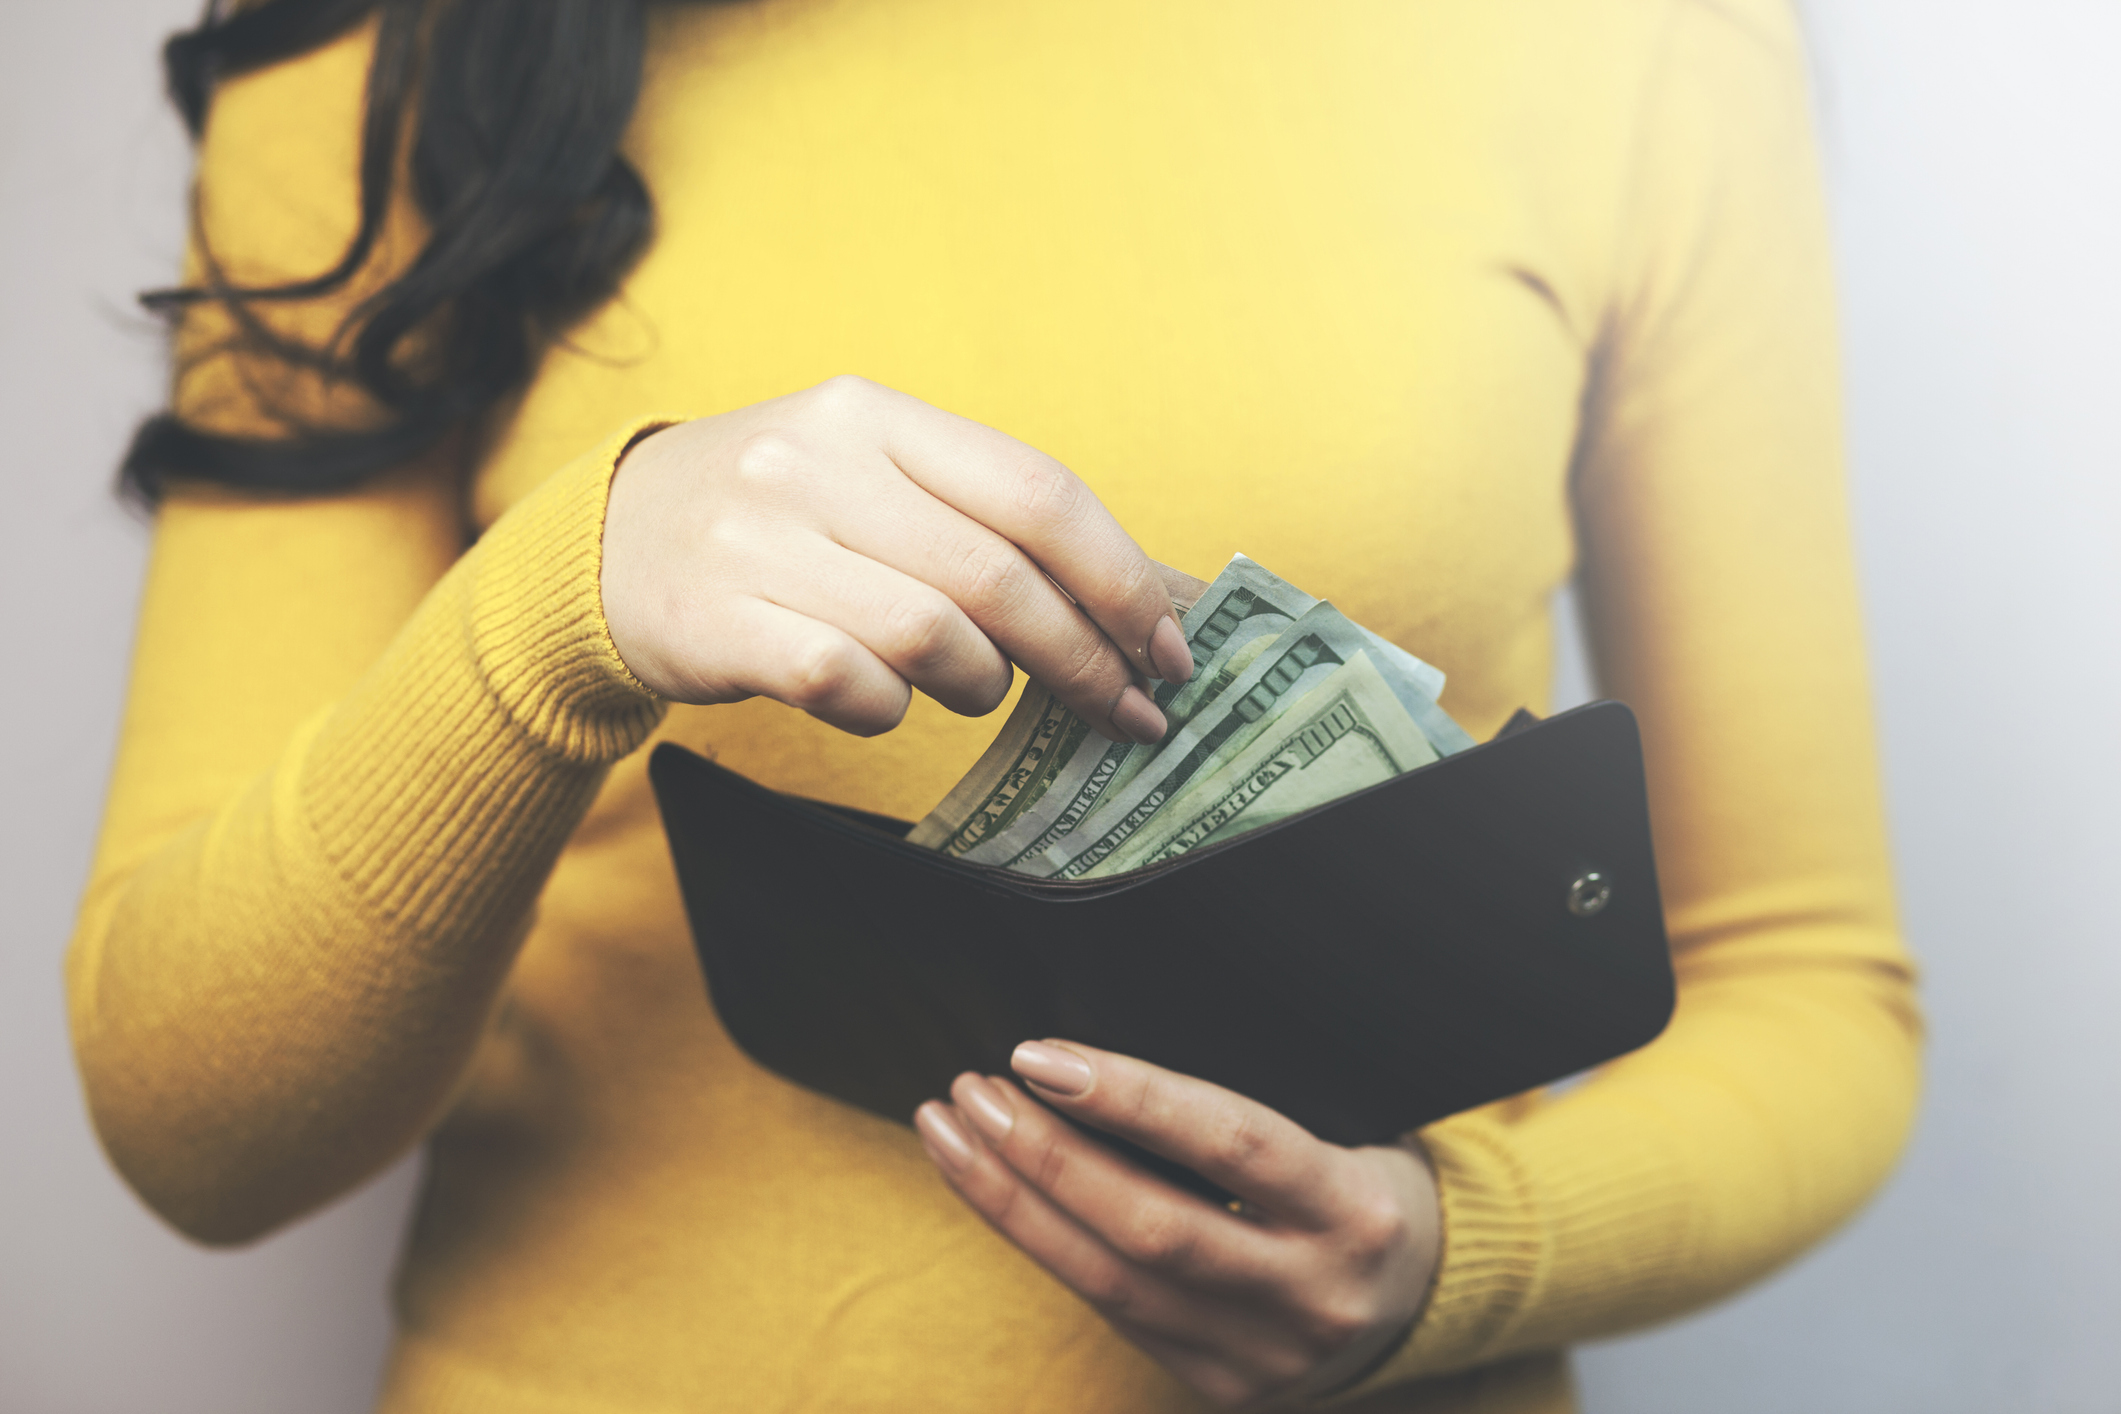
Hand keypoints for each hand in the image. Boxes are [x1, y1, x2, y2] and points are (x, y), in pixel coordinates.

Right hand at [600, 376, 1193, 739]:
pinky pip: (846, 683)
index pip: (1036, 490)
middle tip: (1123, 711)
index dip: (1120, 578)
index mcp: (874, 414)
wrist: (604, 541)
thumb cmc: (781, 518)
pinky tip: (888, 704)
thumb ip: (990, 519)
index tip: (1168, 648)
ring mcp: (759, 541)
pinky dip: (891, 711)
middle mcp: (816, 463)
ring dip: (983, 684)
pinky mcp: (716, 622)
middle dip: (1082, 658)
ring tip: (980, 690)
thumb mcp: (872, 476)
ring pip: (930, 636)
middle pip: (997, 576)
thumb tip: (1154, 599)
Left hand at [915, 1041, 1441, 1409]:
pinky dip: (1043, 1246)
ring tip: (953, 1131)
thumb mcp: (1346, 1129)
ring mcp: (1264, 1355)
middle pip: (1150, 1227)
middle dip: (1044, 1155)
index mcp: (1355, 1209)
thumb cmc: (1362, 1181)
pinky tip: (996, 1192)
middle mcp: (1313, 1293)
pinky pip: (1111, 1315)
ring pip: (1110, 1283)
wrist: (1422, 1299)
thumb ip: (1247, 1110)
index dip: (1129, 1096)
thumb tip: (1106, 1054)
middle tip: (974, 1089)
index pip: (1230, 1142)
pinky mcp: (1222, 1387)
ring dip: (1013, 1201)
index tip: (1040, 1055)